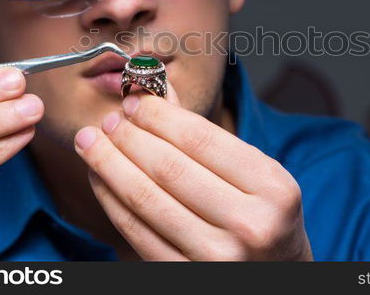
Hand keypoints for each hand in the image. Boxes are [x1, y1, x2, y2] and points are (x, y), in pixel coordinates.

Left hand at [74, 82, 312, 260]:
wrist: (278, 274)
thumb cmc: (266, 218)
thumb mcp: (255, 175)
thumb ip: (205, 135)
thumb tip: (154, 93)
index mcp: (273, 188)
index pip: (200, 139)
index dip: (158, 116)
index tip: (133, 102)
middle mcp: (249, 224)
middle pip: (168, 168)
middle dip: (128, 137)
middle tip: (108, 121)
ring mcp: (217, 257)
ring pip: (146, 200)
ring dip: (109, 165)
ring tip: (91, 143)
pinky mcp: (186, 278)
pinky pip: (137, 233)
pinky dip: (112, 200)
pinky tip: (101, 178)